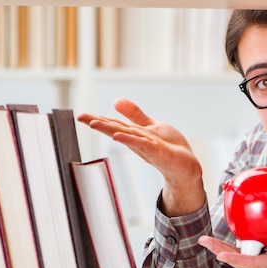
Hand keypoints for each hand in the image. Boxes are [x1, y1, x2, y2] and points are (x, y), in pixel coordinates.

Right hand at [77, 98, 204, 216]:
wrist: (186, 166)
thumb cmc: (170, 147)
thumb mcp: (151, 126)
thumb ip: (135, 115)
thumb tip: (116, 101)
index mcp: (134, 134)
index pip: (114, 124)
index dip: (98, 119)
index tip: (80, 115)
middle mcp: (137, 141)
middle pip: (116, 129)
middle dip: (98, 123)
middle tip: (80, 118)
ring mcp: (147, 147)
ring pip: (126, 135)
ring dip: (110, 129)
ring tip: (93, 123)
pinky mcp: (158, 151)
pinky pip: (143, 144)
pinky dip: (130, 140)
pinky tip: (118, 136)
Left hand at [198, 236, 266, 267]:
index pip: (252, 263)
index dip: (236, 259)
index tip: (220, 256)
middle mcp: (266, 264)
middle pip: (239, 258)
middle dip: (220, 250)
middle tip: (203, 240)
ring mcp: (265, 260)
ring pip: (240, 254)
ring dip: (222, 247)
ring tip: (206, 239)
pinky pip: (247, 249)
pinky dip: (235, 243)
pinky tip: (229, 235)